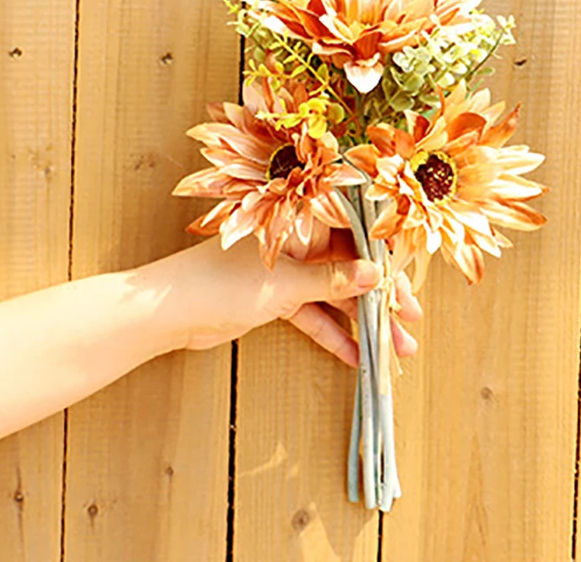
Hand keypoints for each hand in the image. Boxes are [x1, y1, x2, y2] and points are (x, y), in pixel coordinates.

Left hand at [139, 236, 421, 365]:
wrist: (169, 310)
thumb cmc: (224, 282)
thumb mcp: (287, 284)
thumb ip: (334, 281)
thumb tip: (379, 277)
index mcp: (302, 222)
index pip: (357, 236)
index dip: (387, 262)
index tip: (409, 288)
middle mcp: (299, 242)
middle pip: (351, 268)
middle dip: (381, 299)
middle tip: (410, 324)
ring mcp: (288, 272)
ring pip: (335, 295)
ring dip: (363, 322)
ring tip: (395, 350)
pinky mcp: (277, 299)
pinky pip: (314, 315)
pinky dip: (333, 334)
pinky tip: (357, 357)